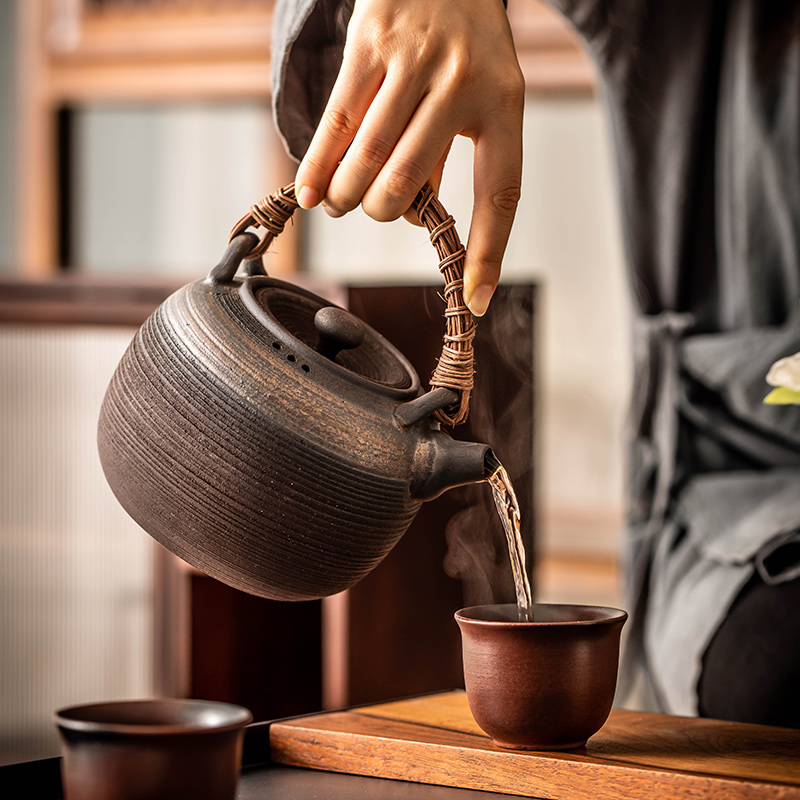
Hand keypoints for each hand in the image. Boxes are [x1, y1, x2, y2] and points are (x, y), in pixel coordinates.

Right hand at [293, 0, 523, 315]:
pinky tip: (309, 195)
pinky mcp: (370, 44)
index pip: (499, 194)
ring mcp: (414, 62)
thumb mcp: (482, 90)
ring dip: (345, 197)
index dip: (487, 251)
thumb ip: (451, 149)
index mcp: (504, 104)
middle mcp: (462, 84)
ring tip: (337, 204)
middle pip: (407, 184)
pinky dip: (318, 168)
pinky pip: (337, 123)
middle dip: (381, 211)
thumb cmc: (465, 34)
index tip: (476, 299)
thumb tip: (417, 210)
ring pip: (367, 160)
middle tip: (370, 208)